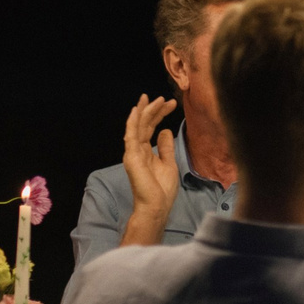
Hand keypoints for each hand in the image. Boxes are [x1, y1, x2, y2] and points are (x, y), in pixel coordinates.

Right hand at [121, 95, 180, 231]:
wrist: (156, 205)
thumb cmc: (162, 189)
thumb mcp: (169, 163)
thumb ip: (165, 147)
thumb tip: (165, 131)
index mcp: (145, 152)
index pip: (151, 128)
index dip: (159, 115)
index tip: (171, 104)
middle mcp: (137, 150)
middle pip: (144, 125)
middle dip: (154, 110)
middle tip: (165, 98)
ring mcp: (132, 153)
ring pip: (137, 127)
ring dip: (145, 112)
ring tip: (153, 99)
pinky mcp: (131, 156)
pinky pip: (131, 135)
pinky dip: (133, 122)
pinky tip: (137, 110)